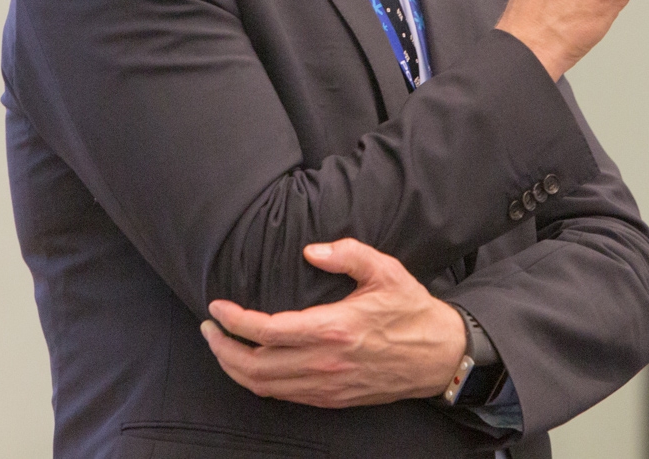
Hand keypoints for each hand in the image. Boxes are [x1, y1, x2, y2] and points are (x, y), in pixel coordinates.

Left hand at [200, 238, 465, 407]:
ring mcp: (327, 385)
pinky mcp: (332, 399)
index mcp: (335, 328)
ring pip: (265, 386)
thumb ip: (347, 253)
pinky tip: (250, 365)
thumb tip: (310, 250)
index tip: (217, 307)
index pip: (268, 331)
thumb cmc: (412, 311)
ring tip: (220, 346)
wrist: (440, 357)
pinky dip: (258, 382)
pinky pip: (283, 396)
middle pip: (255, 366)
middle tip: (208, 328)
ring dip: (234, 368)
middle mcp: (326, 362)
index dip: (235, 320)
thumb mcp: (385, 270)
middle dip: (222, 348)